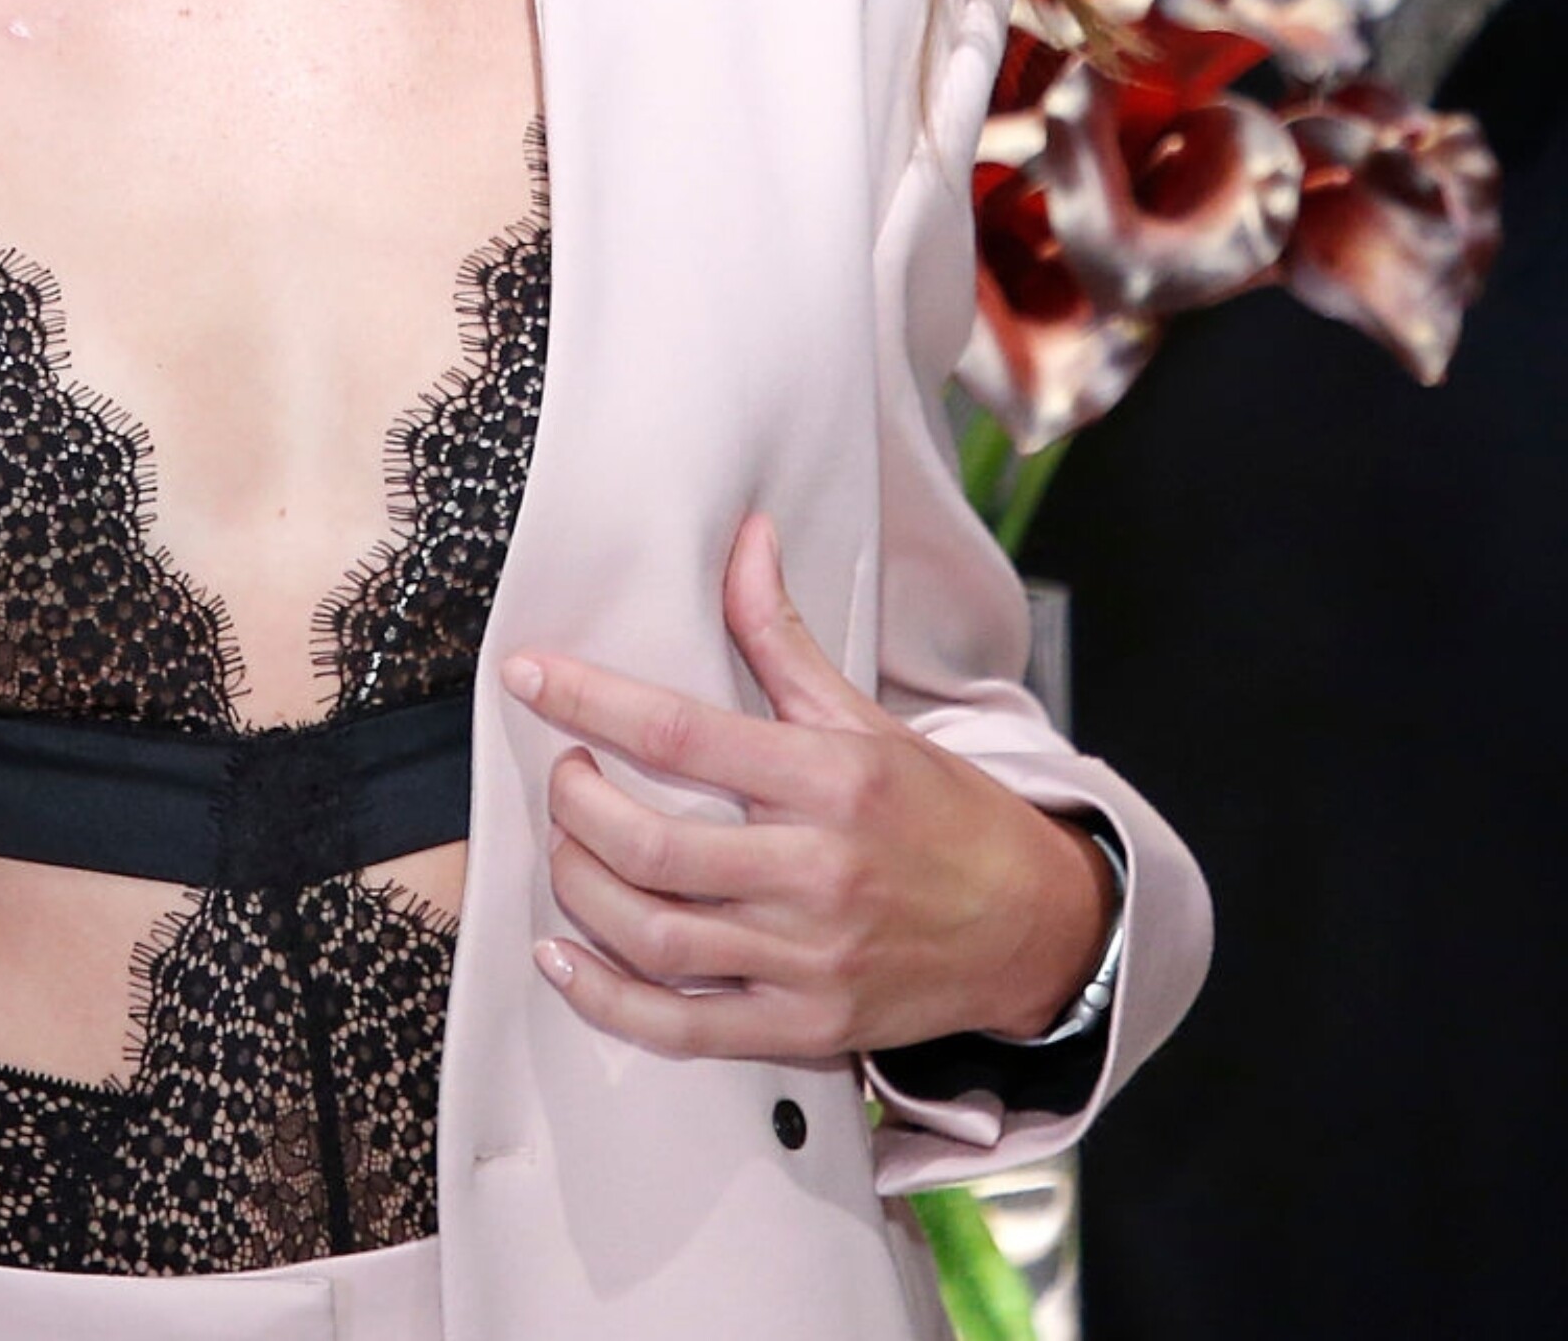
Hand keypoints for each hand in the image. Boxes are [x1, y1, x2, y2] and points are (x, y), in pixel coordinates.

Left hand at [502, 513, 1115, 1059]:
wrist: (1040, 931)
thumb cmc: (946, 817)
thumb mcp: (868, 719)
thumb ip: (783, 638)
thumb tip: (745, 539)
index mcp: (830, 782)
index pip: (679, 734)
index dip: (588, 698)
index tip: (527, 674)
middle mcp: (816, 872)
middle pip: (650, 844)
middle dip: (576, 803)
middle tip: (563, 772)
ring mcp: (808, 959)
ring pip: (652, 933)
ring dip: (579, 888)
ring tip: (568, 847)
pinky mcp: (804, 1028)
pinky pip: (681, 1027)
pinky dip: (606, 998)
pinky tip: (563, 958)